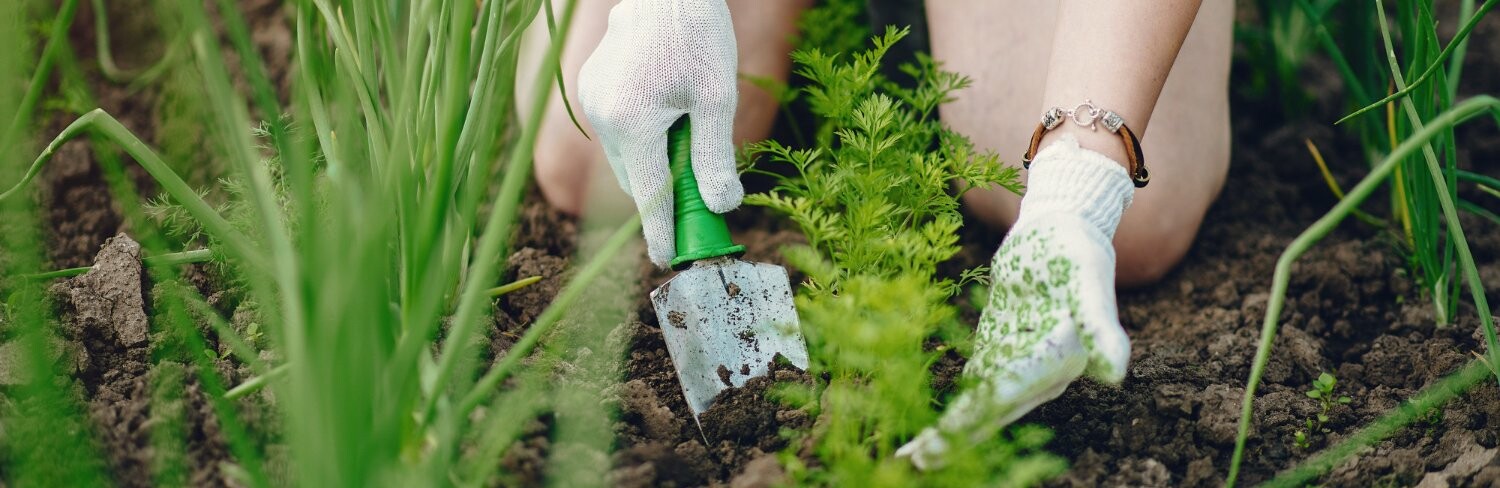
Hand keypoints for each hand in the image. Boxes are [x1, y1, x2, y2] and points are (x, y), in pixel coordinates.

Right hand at [578, 0, 742, 266]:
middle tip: (699, 200)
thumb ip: (715, 156)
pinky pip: (618, 131)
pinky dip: (642, 137)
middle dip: (664, 194)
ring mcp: (591, 102)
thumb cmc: (697, 35)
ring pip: (627, 156)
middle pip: (636, 179)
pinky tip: (666, 112)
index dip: (661, 232)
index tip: (670, 260)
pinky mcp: (591, 88)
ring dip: (654, 162)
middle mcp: (603, 117)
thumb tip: (721, 207)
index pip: (649, 196)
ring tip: (687, 136)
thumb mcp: (716, 97)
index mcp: (633, 122)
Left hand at [897, 135, 1133, 468]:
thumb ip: (1100, 325)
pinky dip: (953, 405)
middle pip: (992, 410)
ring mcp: (1019, 363)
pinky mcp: (1001, 348)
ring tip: (913, 458)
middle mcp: (1041, 372)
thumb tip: (1115, 373)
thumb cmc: (1078, 251)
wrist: (1063, 227)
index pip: (1009, 393)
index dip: (975, 417)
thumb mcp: (1088, 281)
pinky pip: (975, 384)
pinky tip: (926, 428)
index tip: (943, 438)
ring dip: (950, 432)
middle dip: (955, 438)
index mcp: (1060, 361)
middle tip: (916, 463)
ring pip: (980, 405)